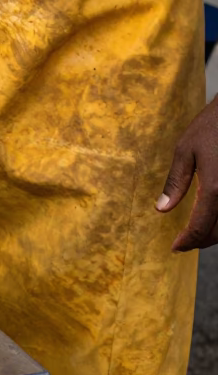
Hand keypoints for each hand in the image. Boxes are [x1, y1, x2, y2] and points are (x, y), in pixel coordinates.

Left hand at [157, 95, 217, 250]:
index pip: (200, 226)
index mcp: (214, 188)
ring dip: (215, 234)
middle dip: (201, 241)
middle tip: (184, 242)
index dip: (187, 241)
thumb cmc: (211, 127)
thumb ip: (175, 182)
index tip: (175, 248)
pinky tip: (212, 217)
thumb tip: (162, 209)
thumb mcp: (185, 150)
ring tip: (197, 232)